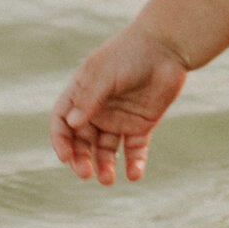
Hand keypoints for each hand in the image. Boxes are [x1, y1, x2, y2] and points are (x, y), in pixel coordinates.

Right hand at [49, 26, 187, 185]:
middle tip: (86, 173)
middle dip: (81, 159)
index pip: (62, 122)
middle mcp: (97, 110)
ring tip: (108, 180)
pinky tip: (134, 175)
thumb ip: (90, 98)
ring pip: (105, 150)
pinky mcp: (141, 125)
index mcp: (81, 94)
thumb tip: (72, 125)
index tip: (66, 157)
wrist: (167, 47)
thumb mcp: (105, 73)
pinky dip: (133, 164)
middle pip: (81, 141)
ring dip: (104, 166)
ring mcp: (119, 119)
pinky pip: (134, 150)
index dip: (61, 141)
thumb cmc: (131, 53)